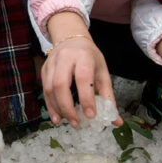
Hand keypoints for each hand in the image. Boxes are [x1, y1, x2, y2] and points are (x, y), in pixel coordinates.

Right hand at [40, 11, 119, 127]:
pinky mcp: (44, 69)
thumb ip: (108, 97)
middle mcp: (65, 57)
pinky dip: (50, 105)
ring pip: (50, 88)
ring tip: (68, 121)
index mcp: (83, 56)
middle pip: (61, 83)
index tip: (91, 115)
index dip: (86, 98)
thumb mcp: (102, 72)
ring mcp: (52, 63)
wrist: (71, 39)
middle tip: (76, 123)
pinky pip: (44, 90)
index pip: (83, 78)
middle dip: (67, 107)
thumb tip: (116, 121)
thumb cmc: (90, 58)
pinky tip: (57, 117)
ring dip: (58, 108)